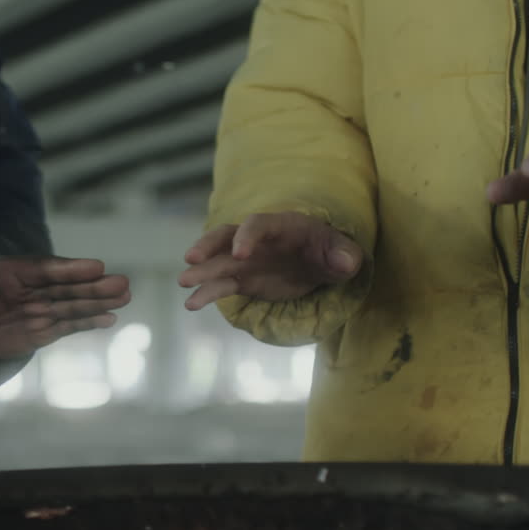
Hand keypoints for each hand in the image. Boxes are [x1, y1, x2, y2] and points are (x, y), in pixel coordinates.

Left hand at [0, 229, 130, 359]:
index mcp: (11, 271)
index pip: (44, 269)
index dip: (69, 269)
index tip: (96, 265)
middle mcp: (30, 288)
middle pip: (65, 287)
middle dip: (93, 287)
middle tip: (122, 283)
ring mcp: (38, 309)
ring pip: (71, 305)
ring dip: (98, 303)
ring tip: (125, 297)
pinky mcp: (40, 330)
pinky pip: (66, 326)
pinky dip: (87, 323)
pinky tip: (109, 319)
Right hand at [179, 212, 362, 310]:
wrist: (321, 265)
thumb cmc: (332, 253)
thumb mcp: (344, 253)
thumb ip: (344, 256)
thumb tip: (345, 262)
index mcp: (281, 226)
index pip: (258, 225)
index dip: (247, 237)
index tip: (239, 255)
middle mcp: (257, 240)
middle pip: (226, 235)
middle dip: (208, 245)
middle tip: (191, 258)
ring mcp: (246, 260)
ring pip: (217, 262)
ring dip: (200, 271)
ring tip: (183, 284)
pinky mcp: (243, 279)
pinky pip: (221, 285)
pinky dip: (206, 293)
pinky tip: (192, 304)